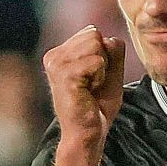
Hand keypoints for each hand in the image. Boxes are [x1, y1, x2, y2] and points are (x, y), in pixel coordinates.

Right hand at [42, 26, 123, 146]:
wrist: (88, 133)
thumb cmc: (98, 105)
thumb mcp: (110, 71)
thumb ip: (112, 50)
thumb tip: (107, 37)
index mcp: (60, 53)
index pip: (93, 32)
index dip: (103, 55)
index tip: (93, 78)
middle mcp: (54, 56)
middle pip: (94, 34)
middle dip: (103, 59)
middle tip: (93, 84)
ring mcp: (57, 64)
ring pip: (96, 44)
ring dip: (101, 69)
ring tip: (90, 88)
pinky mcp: (65, 75)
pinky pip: (97, 61)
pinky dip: (100, 77)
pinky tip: (89, 92)